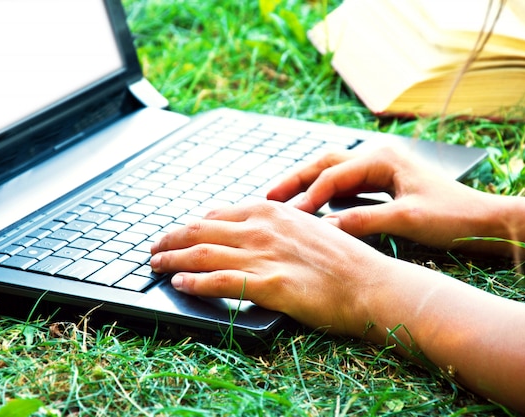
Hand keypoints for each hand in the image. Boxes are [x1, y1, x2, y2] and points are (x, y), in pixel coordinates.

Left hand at [150, 201, 391, 335]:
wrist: (370, 282)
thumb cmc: (343, 258)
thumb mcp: (306, 227)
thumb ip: (274, 225)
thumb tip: (246, 227)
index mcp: (270, 211)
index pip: (215, 215)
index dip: (189, 226)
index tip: (177, 234)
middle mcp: (261, 228)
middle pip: (200, 231)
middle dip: (171, 239)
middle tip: (154, 248)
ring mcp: (263, 255)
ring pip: (202, 254)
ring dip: (172, 259)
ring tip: (156, 265)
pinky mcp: (267, 284)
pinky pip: (218, 282)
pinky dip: (193, 282)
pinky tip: (179, 284)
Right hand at [267, 147, 493, 249]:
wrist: (485, 220)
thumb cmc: (453, 216)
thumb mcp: (407, 220)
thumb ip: (364, 221)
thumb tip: (324, 229)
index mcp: (382, 158)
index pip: (333, 175)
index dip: (308, 196)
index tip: (287, 217)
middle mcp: (378, 156)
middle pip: (325, 164)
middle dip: (296, 180)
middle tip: (267, 198)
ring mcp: (380, 168)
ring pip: (333, 172)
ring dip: (308, 185)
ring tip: (282, 201)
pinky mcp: (383, 182)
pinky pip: (345, 185)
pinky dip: (325, 195)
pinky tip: (312, 208)